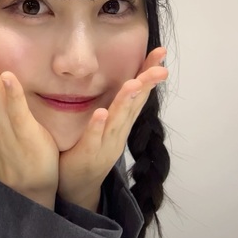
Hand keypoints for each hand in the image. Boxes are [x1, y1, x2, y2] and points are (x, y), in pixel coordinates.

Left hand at [56, 49, 168, 209]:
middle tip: (160, 66)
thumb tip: (121, 75)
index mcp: (122, 121)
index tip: (160, 51)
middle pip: (135, 104)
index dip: (149, 72)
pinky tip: (101, 113)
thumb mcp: (105, 123)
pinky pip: (93, 139)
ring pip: (118, 120)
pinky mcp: (88, 155)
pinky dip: (98, 126)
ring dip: (126, 101)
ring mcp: (106, 144)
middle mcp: (119, 132)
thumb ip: (112, 102)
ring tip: (134, 83)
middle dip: (146, 83)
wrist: (76, 186)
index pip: (139, 93)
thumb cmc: (88, 149)